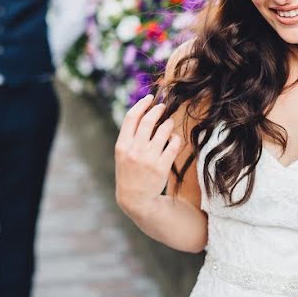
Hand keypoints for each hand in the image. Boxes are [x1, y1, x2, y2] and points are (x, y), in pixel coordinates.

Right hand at [114, 94, 183, 217]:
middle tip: (162, 106)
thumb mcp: (122, 153)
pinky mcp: (162, 167)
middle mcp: (135, 150)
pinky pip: (173, 145)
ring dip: (168, 123)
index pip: (131, 117)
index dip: (141, 104)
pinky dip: (175, 138)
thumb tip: (144, 111)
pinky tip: (173, 138)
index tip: (149, 98)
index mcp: (122, 145)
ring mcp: (149, 159)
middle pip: (148, 121)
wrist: (135, 198)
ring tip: (169, 123)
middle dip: (157, 110)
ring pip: (163, 131)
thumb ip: (130, 135)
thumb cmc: (129, 171)